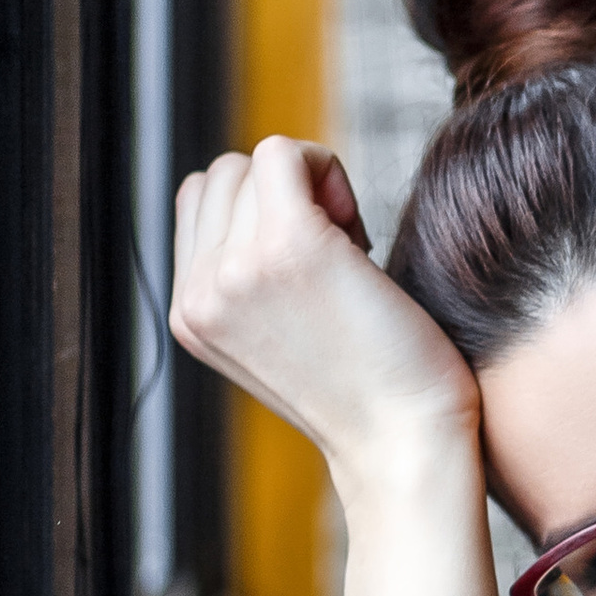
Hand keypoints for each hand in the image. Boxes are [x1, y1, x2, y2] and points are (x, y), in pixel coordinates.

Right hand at [171, 138, 479, 495]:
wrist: (405, 443)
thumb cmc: (370, 388)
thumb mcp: (278, 336)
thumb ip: (249, 278)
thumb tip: (267, 190)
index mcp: (189, 315)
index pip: (199, 206)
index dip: (261, 214)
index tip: (315, 266)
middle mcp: (198, 294)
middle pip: (223, 177)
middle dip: (284, 198)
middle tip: (338, 262)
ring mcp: (235, 271)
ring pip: (252, 161)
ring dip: (309, 188)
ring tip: (347, 255)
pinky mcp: (286, 248)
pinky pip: (285, 151)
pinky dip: (326, 168)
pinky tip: (359, 233)